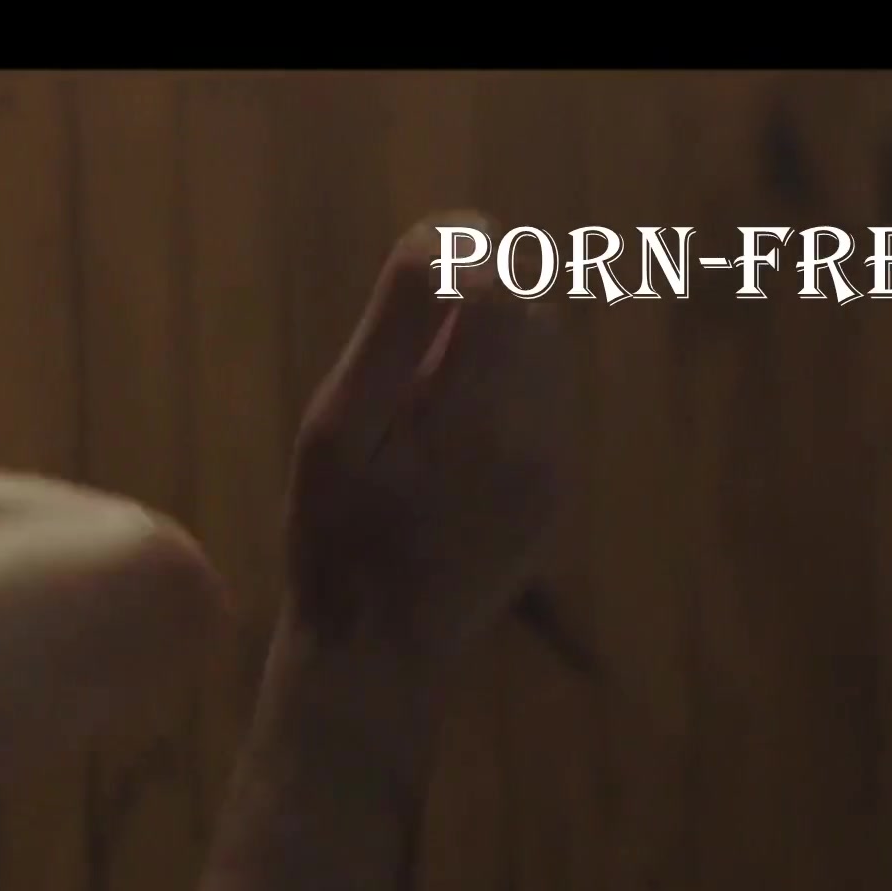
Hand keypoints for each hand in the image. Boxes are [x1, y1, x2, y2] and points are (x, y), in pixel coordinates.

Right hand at [283, 213, 571, 662]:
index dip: (457, 258)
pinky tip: (443, 458)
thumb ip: (397, 328)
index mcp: (481, 412)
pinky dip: (496, 405)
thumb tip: (451, 235)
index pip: (502, 277)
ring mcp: (555, 468)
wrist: (377, 655)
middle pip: (526, 309)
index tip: (412, 280)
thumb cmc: (335, 539)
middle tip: (400, 374)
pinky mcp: (556, 492)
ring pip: (539, 356)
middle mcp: (538, 434)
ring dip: (485, 357)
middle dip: (468, 315)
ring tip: (419, 419)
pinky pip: (539, 407)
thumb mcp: (337, 429)